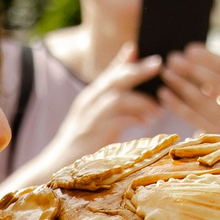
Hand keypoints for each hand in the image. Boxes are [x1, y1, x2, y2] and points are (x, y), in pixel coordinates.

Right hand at [35, 42, 164, 171]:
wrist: (60, 163)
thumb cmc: (84, 139)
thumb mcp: (97, 115)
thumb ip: (112, 98)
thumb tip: (129, 89)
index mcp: (90, 95)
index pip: (110, 72)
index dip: (127, 60)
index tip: (151, 56)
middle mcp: (89, 101)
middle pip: (115, 79)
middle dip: (138, 70)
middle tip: (159, 64)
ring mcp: (90, 116)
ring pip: (118, 98)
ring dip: (141, 101)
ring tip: (158, 110)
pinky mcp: (94, 133)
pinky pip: (118, 120)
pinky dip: (134, 118)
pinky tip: (146, 122)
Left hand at [157, 43, 219, 135]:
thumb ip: (218, 73)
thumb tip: (191, 51)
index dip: (207, 58)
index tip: (189, 50)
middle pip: (213, 82)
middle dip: (190, 68)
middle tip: (172, 59)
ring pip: (201, 98)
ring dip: (180, 83)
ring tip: (166, 73)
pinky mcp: (215, 135)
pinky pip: (191, 115)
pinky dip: (175, 103)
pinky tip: (164, 94)